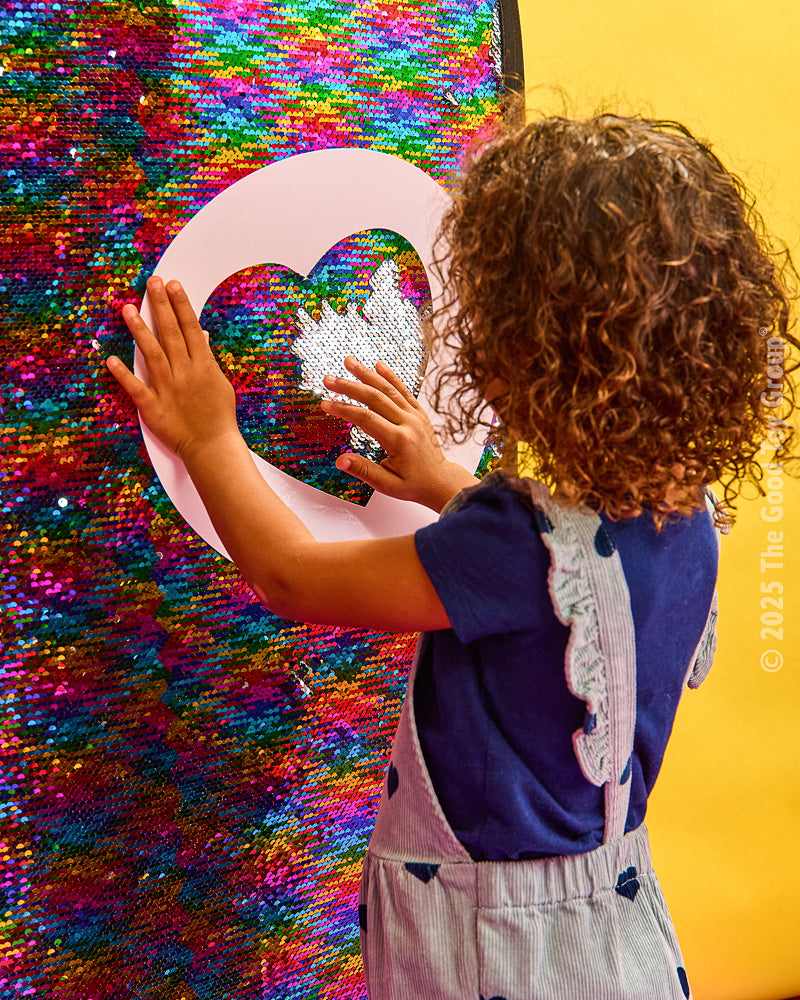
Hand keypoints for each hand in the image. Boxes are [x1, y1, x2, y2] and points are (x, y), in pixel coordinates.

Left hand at [106, 277, 238, 461]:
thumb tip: (201, 336)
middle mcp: (185, 373)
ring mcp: (168, 389)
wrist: (212, 447)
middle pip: (171, 334)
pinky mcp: (154, 407)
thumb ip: (208, 359)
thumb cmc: (219, 417)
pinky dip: (123, 374)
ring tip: (127, 308)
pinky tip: (111, 359)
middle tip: (151, 283)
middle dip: (160, 306)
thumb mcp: (220, 384)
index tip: (172, 285)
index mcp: (203, 366)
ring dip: (139, 330)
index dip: (181, 305)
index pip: (191, 329)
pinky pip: (136, 388)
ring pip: (151, 354)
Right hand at [320, 356, 477, 512]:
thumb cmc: (413, 484)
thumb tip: (340, 461)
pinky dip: (391, 377)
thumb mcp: (387, 484)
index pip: (366, 419)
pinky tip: (379, 365)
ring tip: (349, 361)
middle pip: (375, 398)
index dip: (344, 409)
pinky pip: (404, 391)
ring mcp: (415, 416)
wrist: (440, 480)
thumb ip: (364, 471)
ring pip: (389, 390)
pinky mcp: (419, 413)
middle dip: (349, 387)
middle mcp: (408, 423)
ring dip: (367, 374)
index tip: (325, 403)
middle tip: (329, 379)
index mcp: (399, 441)